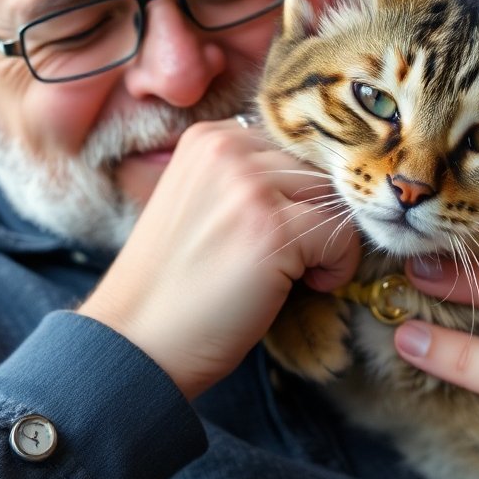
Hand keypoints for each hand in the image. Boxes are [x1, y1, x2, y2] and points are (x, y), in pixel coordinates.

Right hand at [78, 117, 359, 399]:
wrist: (137, 340)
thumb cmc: (172, 283)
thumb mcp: (200, 203)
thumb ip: (244, 178)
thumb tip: (318, 177)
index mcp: (207, 137)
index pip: (290, 143)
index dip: (298, 188)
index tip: (290, 224)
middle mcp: (227, 150)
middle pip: (315, 167)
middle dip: (314, 212)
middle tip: (296, 256)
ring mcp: (250, 188)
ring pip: (332, 197)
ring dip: (327, 237)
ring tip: (300, 271)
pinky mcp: (273, 231)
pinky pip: (340, 234)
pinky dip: (338, 264)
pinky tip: (310, 285)